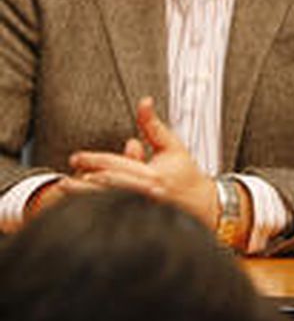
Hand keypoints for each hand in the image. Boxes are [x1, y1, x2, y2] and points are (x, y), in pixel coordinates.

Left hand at [68, 97, 218, 227]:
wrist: (201, 204)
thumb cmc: (186, 174)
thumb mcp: (172, 146)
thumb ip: (153, 125)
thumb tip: (144, 102)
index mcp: (152, 174)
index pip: (115, 165)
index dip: (93, 160)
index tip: (76, 158)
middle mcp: (145, 193)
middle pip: (105, 186)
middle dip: (82, 181)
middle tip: (65, 178)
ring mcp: (141, 209)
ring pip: (106, 202)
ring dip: (84, 196)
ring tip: (68, 188)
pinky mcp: (138, 218)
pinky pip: (112, 212)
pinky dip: (97, 206)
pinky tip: (83, 204)